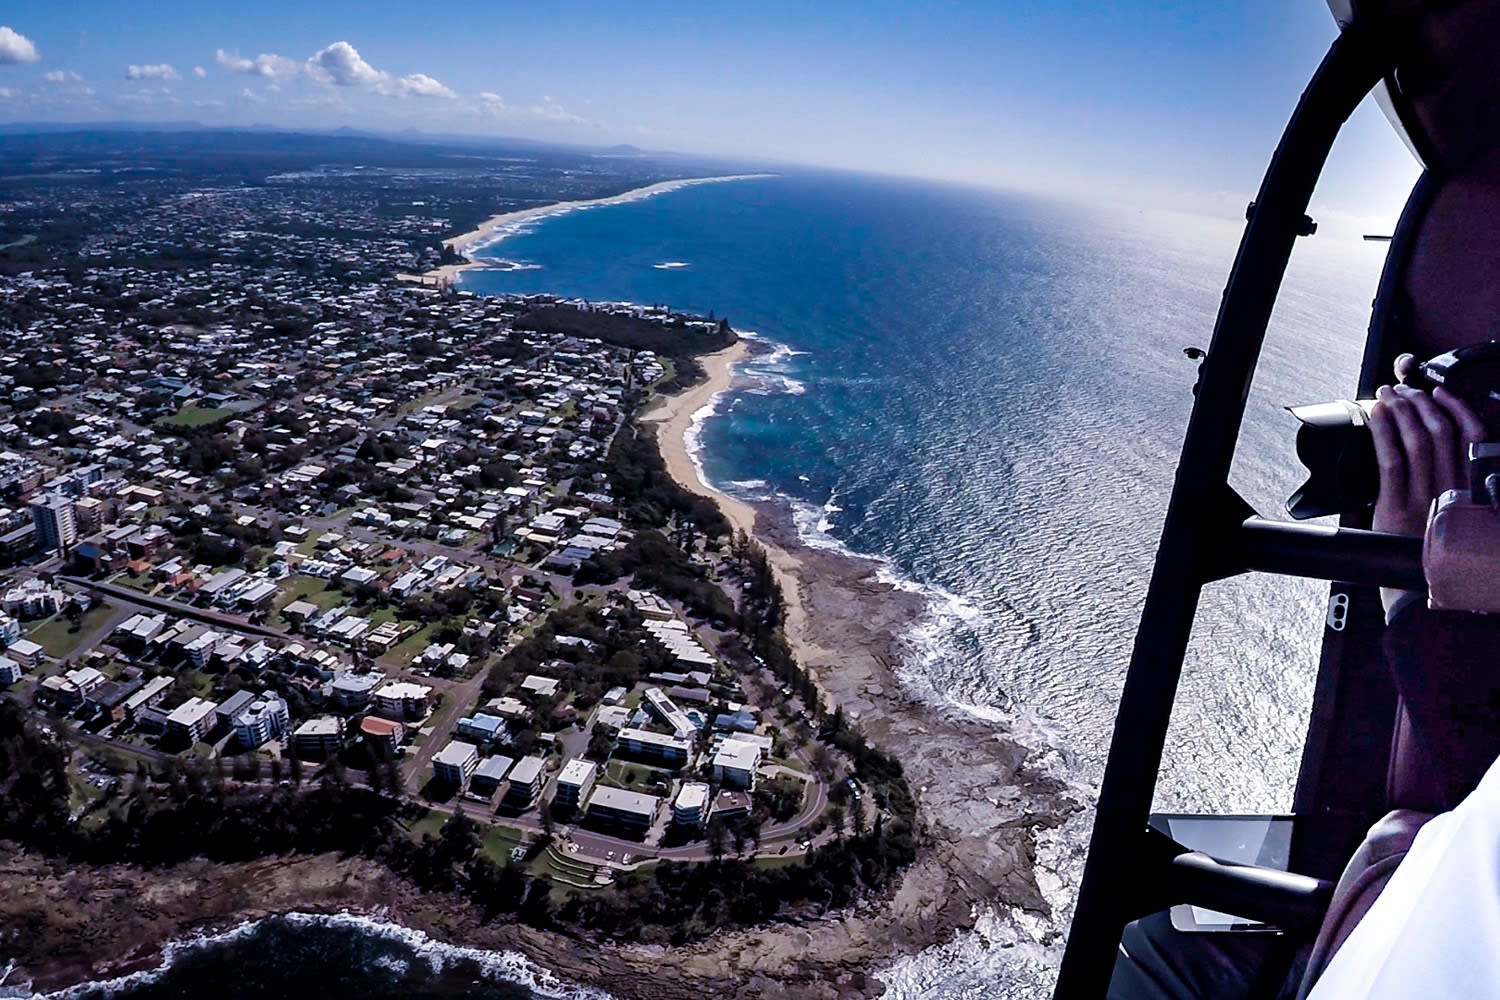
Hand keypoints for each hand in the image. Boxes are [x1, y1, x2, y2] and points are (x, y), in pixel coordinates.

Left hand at [1369, 383, 1485, 536]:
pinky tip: (1374, 416)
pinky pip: (1391, 460)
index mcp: (1468, 487)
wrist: (1414, 583)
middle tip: (1404, 389)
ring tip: (1387, 395)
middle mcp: (1451, 489)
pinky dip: (1382, 431)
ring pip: (1417, 440)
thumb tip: (1432, 438)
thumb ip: (1451, 479)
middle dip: (1421, 402)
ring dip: (1400, 410)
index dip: (1457, 408)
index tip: (1440, 392)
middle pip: (1441, 432)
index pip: (1474, 436)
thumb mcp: (1453, 508)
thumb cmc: (1429, 543)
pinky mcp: (1397, 506)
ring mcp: (1424, 497)